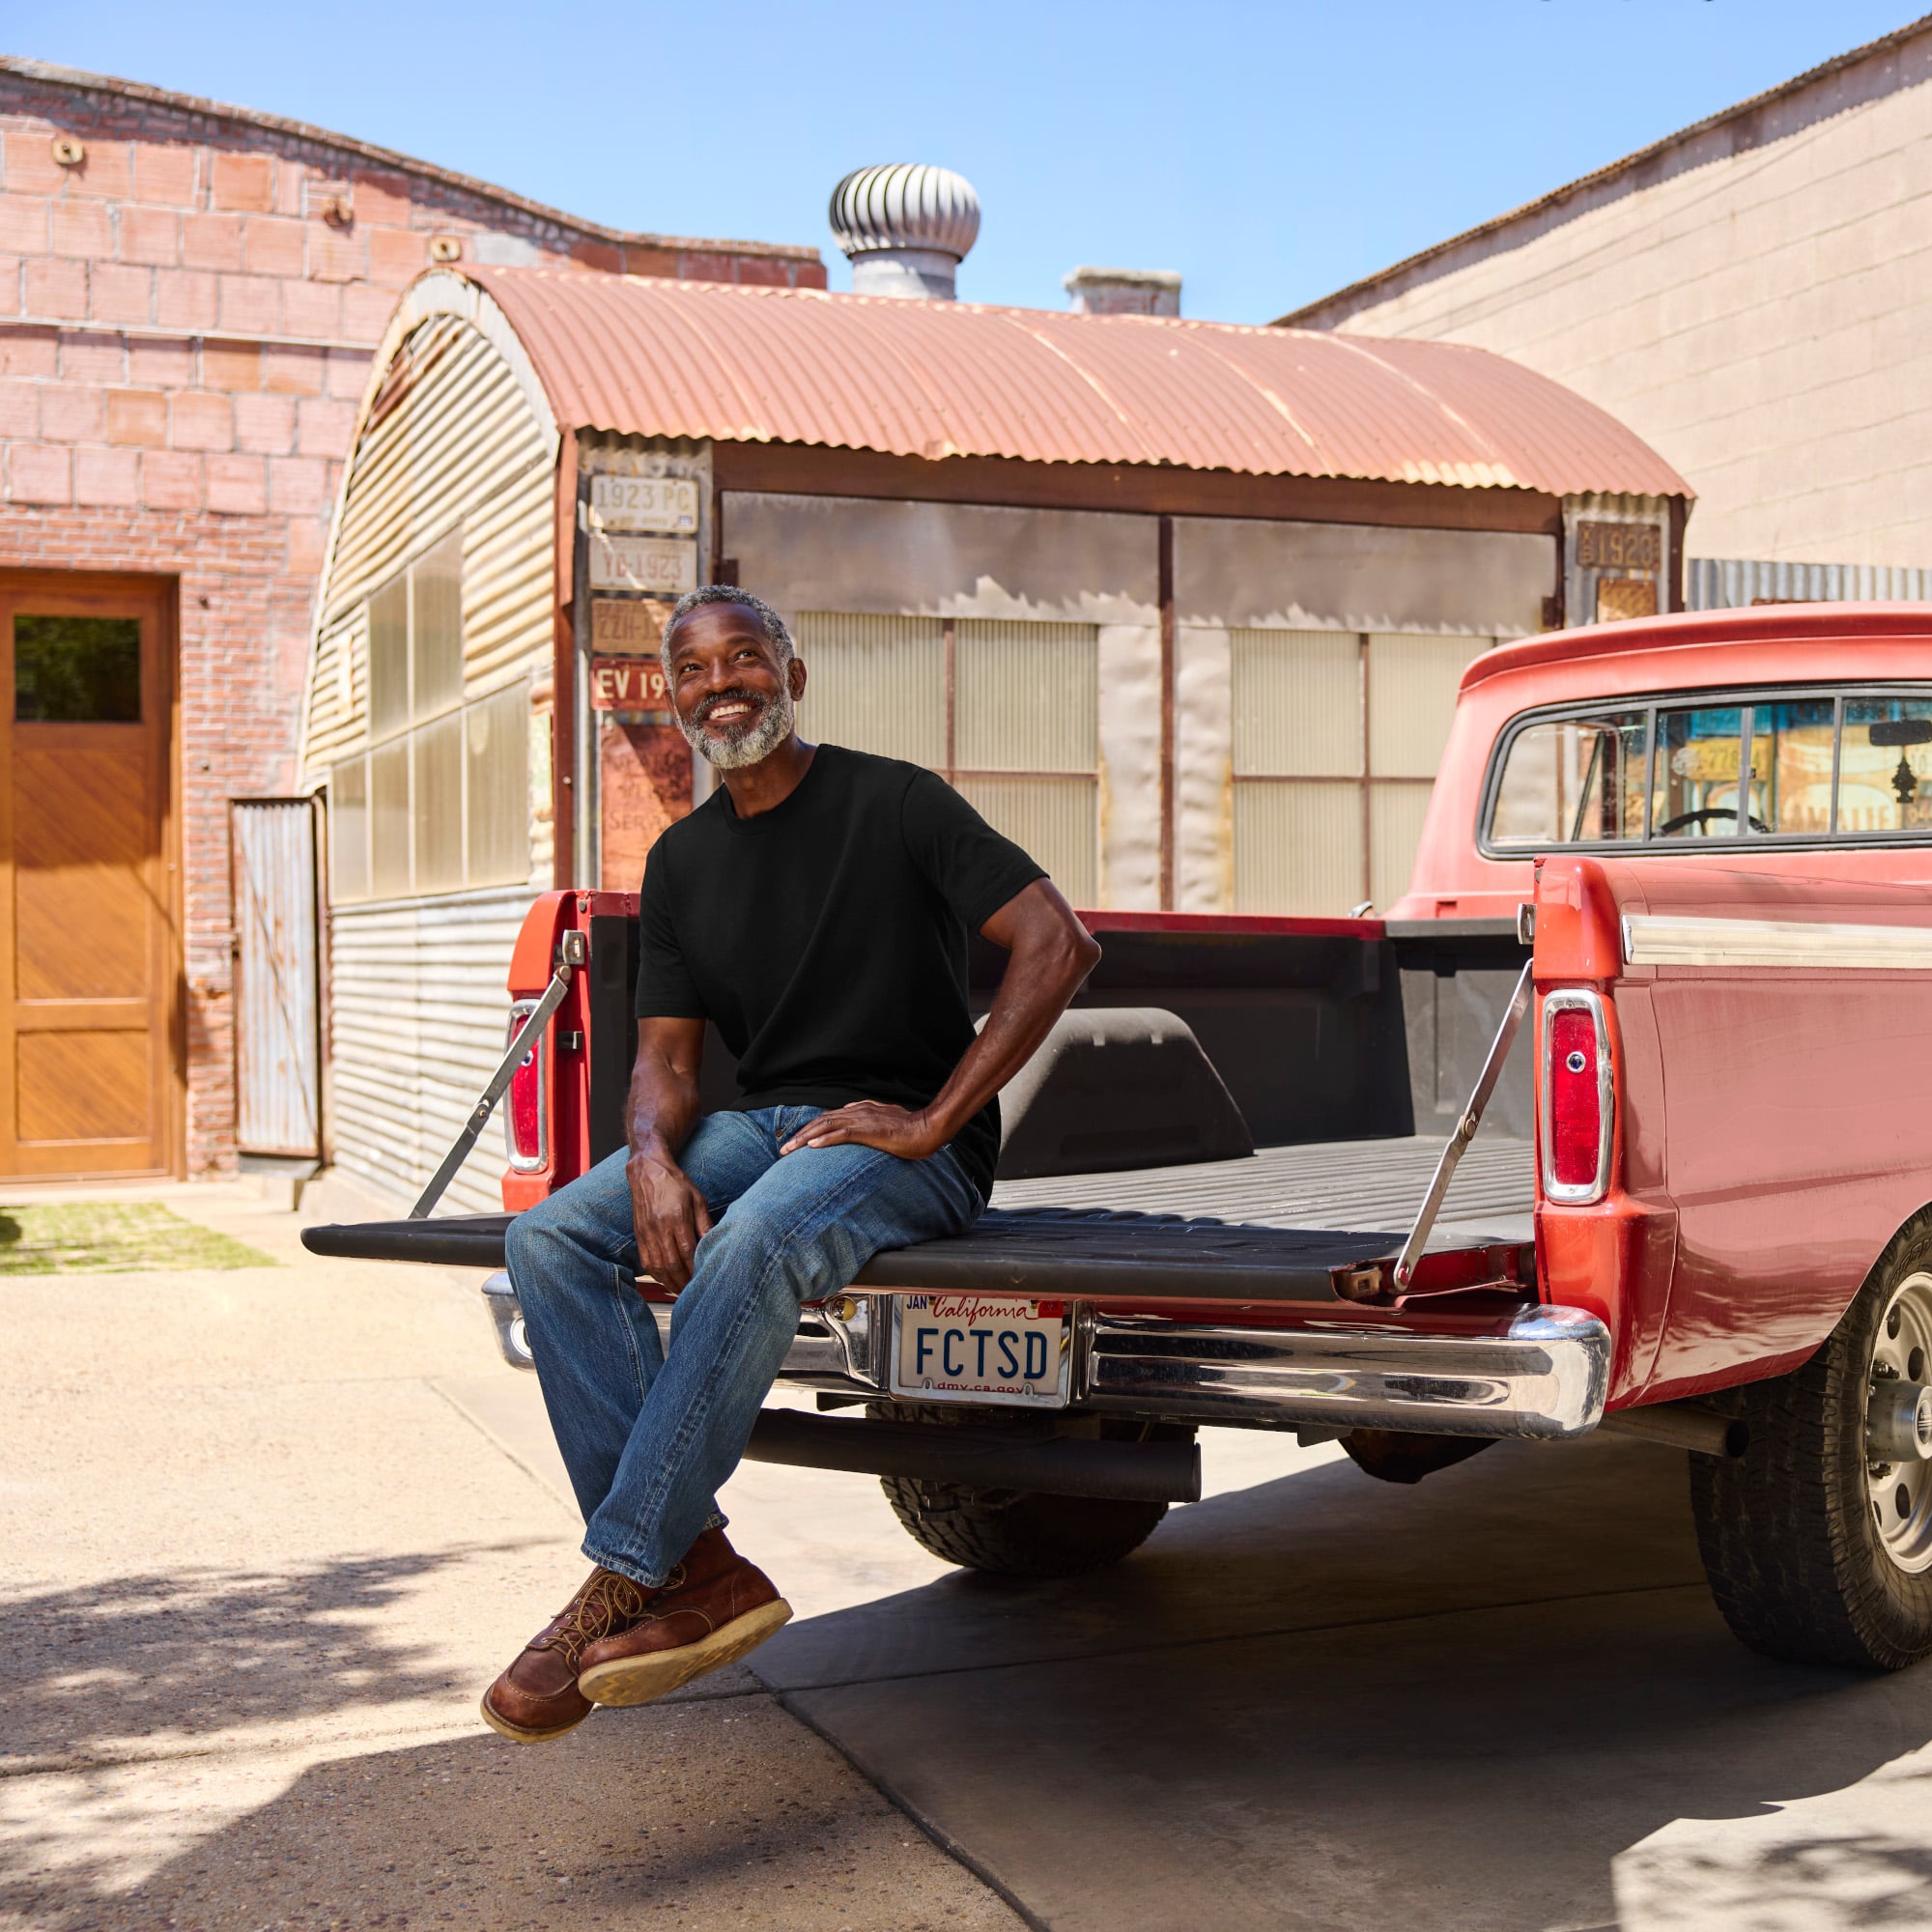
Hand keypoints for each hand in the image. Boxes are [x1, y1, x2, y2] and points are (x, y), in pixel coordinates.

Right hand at [626, 1146, 712, 1291]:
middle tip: (693, 1291)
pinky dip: (656, 1275)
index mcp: (676, 1217)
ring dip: (669, 1282)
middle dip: (683, 1281)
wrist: (648, 1171)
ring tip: (681, 1291)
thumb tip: (713, 1243)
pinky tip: (666, 1280)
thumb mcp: (698, 1199)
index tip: (703, 1279)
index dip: (695, 1269)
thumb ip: (704, 1223)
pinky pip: (646, 1261)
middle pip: (671, 1263)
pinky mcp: (639, 1235)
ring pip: (657, 1266)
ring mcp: (647, 1232)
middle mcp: (659, 1227)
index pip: (687, 1251)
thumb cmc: (676, 1184)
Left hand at [780, 1101, 942, 1160]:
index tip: (795, 1142)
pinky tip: (812, 1147)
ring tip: (789, 1149)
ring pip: (826, 1126)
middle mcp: (857, 1112)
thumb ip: (869, 1118)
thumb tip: (853, 1115)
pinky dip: (825, 1139)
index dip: (809, 1129)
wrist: (927, 1129)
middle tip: (783, 1149)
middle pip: (821, 1121)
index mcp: (860, 1110)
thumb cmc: (910, 1128)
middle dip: (799, 1134)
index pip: (827, 1118)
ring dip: (804, 1138)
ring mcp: (863, 1120)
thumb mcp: (885, 1121)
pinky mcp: (869, 1130)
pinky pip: (843, 1134)